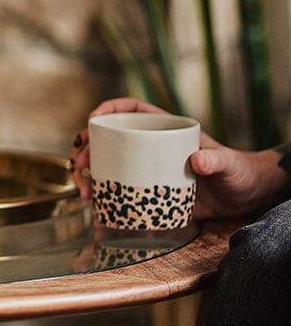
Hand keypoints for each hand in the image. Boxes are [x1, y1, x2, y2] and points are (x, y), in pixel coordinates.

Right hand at [70, 96, 288, 219]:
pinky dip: (109, 205)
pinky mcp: (152, 195)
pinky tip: (100, 216)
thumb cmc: (239, 171)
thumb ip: (215, 160)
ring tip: (87, 195)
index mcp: (167, 130)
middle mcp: (152, 148)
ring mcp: (149, 171)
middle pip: (111, 141)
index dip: (110, 110)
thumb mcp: (228, 164)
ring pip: (111, 169)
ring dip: (92, 179)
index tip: (92, 119)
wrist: (245, 198)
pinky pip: (124, 196)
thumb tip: (197, 161)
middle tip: (80, 168)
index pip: (132, 110)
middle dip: (88, 151)